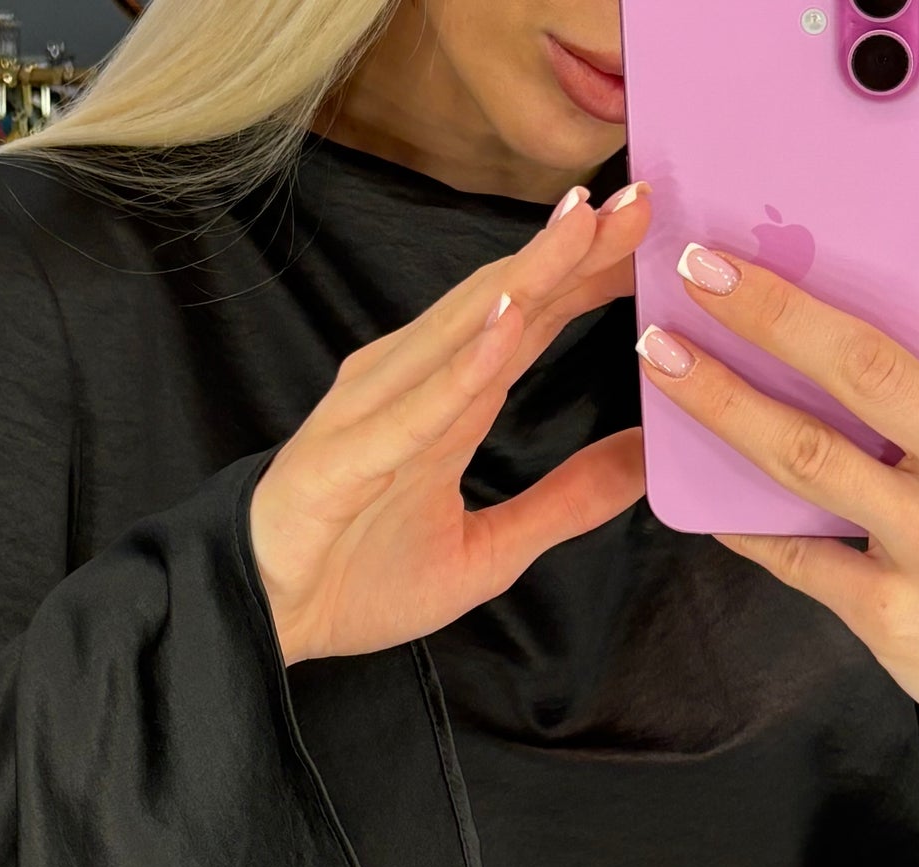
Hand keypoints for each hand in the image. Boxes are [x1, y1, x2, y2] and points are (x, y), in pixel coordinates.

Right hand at [250, 183, 650, 668]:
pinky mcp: (348, 458)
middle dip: (571, 251)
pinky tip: (510, 327)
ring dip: (527, 278)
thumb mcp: (492, 551)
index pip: (529, 319)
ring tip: (586, 229)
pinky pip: (416, 409)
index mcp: (448, 401)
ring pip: (461, 332)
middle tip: (643, 198)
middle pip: (502, 302)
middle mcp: (410, 385)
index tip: (653, 231)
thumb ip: (566, 503)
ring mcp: (374, 413)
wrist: (265, 617)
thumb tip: (645, 461)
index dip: (589, 273)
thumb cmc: (359, 576)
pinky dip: (464, 366)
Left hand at [637, 88, 918, 866]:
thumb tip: (880, 305)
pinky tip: (691, 492)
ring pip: (810, 458)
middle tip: (702, 264)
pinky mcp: (895, 613)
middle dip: (774, 308)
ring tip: (662, 355)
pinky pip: (796, 556)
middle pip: (867, 367)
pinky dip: (740, 522)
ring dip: (723, 402)